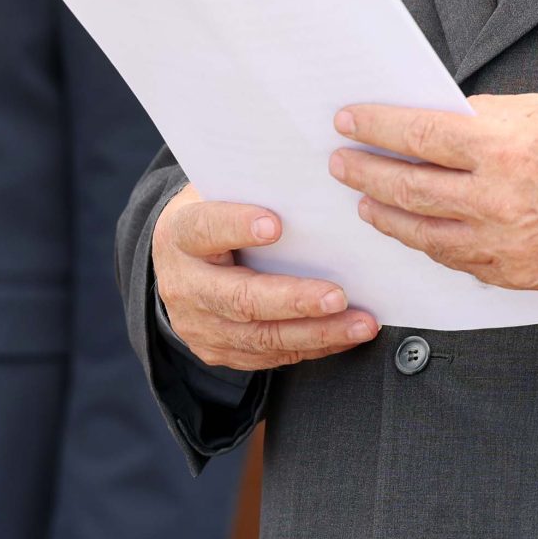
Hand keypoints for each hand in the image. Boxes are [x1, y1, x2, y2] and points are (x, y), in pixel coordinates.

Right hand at [151, 183, 377, 371]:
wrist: (177, 268)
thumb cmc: (212, 221)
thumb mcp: (217, 196)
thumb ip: (251, 191)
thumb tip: (308, 183)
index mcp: (180, 235)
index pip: (205, 229)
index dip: (237, 226)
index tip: (276, 225)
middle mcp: (185, 285)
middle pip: (240, 298)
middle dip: (294, 300)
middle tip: (338, 296)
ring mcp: (200, 325)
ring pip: (262, 337)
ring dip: (318, 332)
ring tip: (360, 323)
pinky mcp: (218, 351)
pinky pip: (270, 355)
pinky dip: (313, 345)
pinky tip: (343, 335)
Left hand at [331, 93, 537, 289]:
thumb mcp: (535, 111)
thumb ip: (478, 119)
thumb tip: (427, 122)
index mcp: (501, 147)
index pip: (418, 134)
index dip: (376, 127)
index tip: (348, 121)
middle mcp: (495, 198)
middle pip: (409, 187)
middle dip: (366, 171)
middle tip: (341, 162)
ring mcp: (500, 242)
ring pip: (421, 231)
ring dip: (384, 214)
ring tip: (364, 199)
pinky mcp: (509, 273)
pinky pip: (452, 258)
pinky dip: (425, 242)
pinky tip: (410, 229)